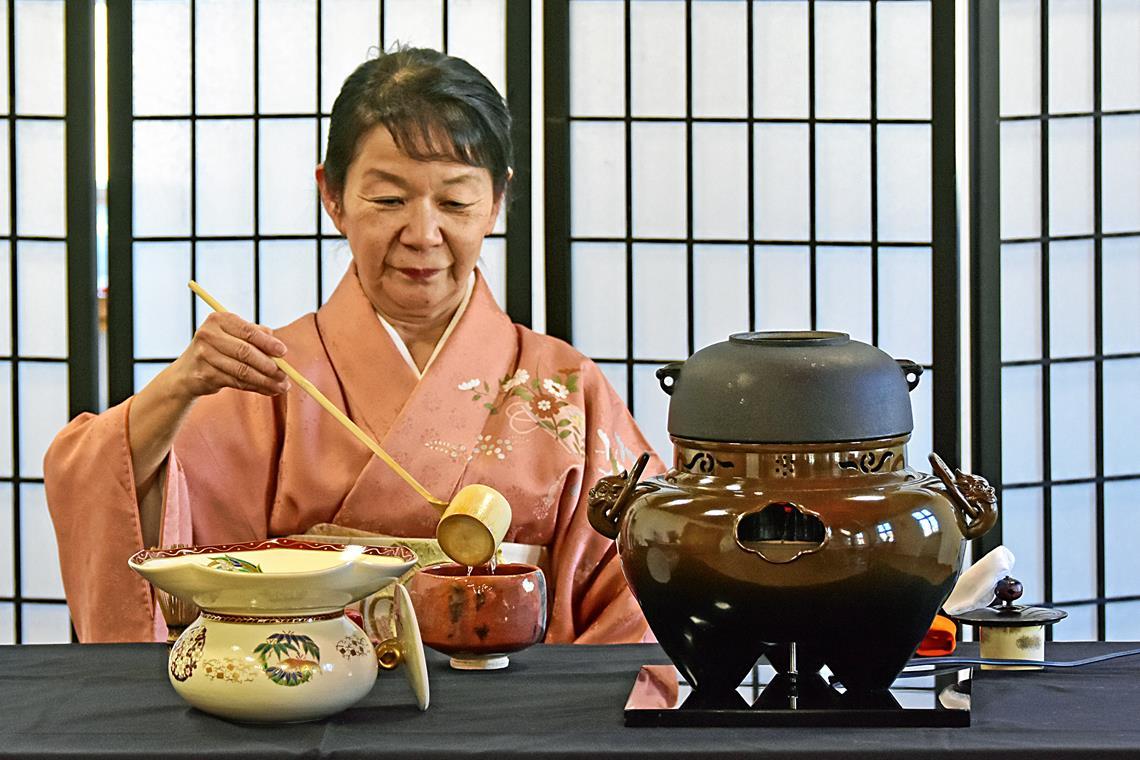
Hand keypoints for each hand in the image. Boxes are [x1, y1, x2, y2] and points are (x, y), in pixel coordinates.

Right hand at [169, 312, 290, 398]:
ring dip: (265, 381)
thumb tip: (279, 349)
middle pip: (245, 352)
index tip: (283, 352)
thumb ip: (257, 336)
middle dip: (269, 365)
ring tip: (281, 386)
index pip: (248, 331)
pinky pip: (236, 383)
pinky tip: (268, 389)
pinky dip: (255, 387)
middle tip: (285, 375)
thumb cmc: (219, 349)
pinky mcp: (205, 375)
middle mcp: (208, 335)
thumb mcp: (235, 335)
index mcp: (219, 320)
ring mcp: (204, 356)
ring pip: (242, 371)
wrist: (188, 371)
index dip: (267, 343)